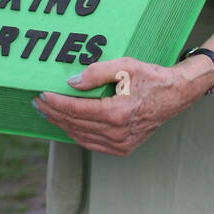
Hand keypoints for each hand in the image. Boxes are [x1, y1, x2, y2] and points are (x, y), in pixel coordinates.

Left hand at [33, 55, 205, 156]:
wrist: (175, 95)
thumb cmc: (152, 77)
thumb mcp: (126, 65)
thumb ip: (96, 72)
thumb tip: (71, 83)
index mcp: (117, 113)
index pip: (76, 109)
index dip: (56, 102)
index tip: (41, 94)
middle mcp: (117, 132)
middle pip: (75, 124)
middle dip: (53, 113)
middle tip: (37, 103)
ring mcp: (120, 144)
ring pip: (80, 136)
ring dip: (61, 125)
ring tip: (47, 113)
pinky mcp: (123, 148)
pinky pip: (92, 143)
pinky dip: (77, 134)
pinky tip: (67, 125)